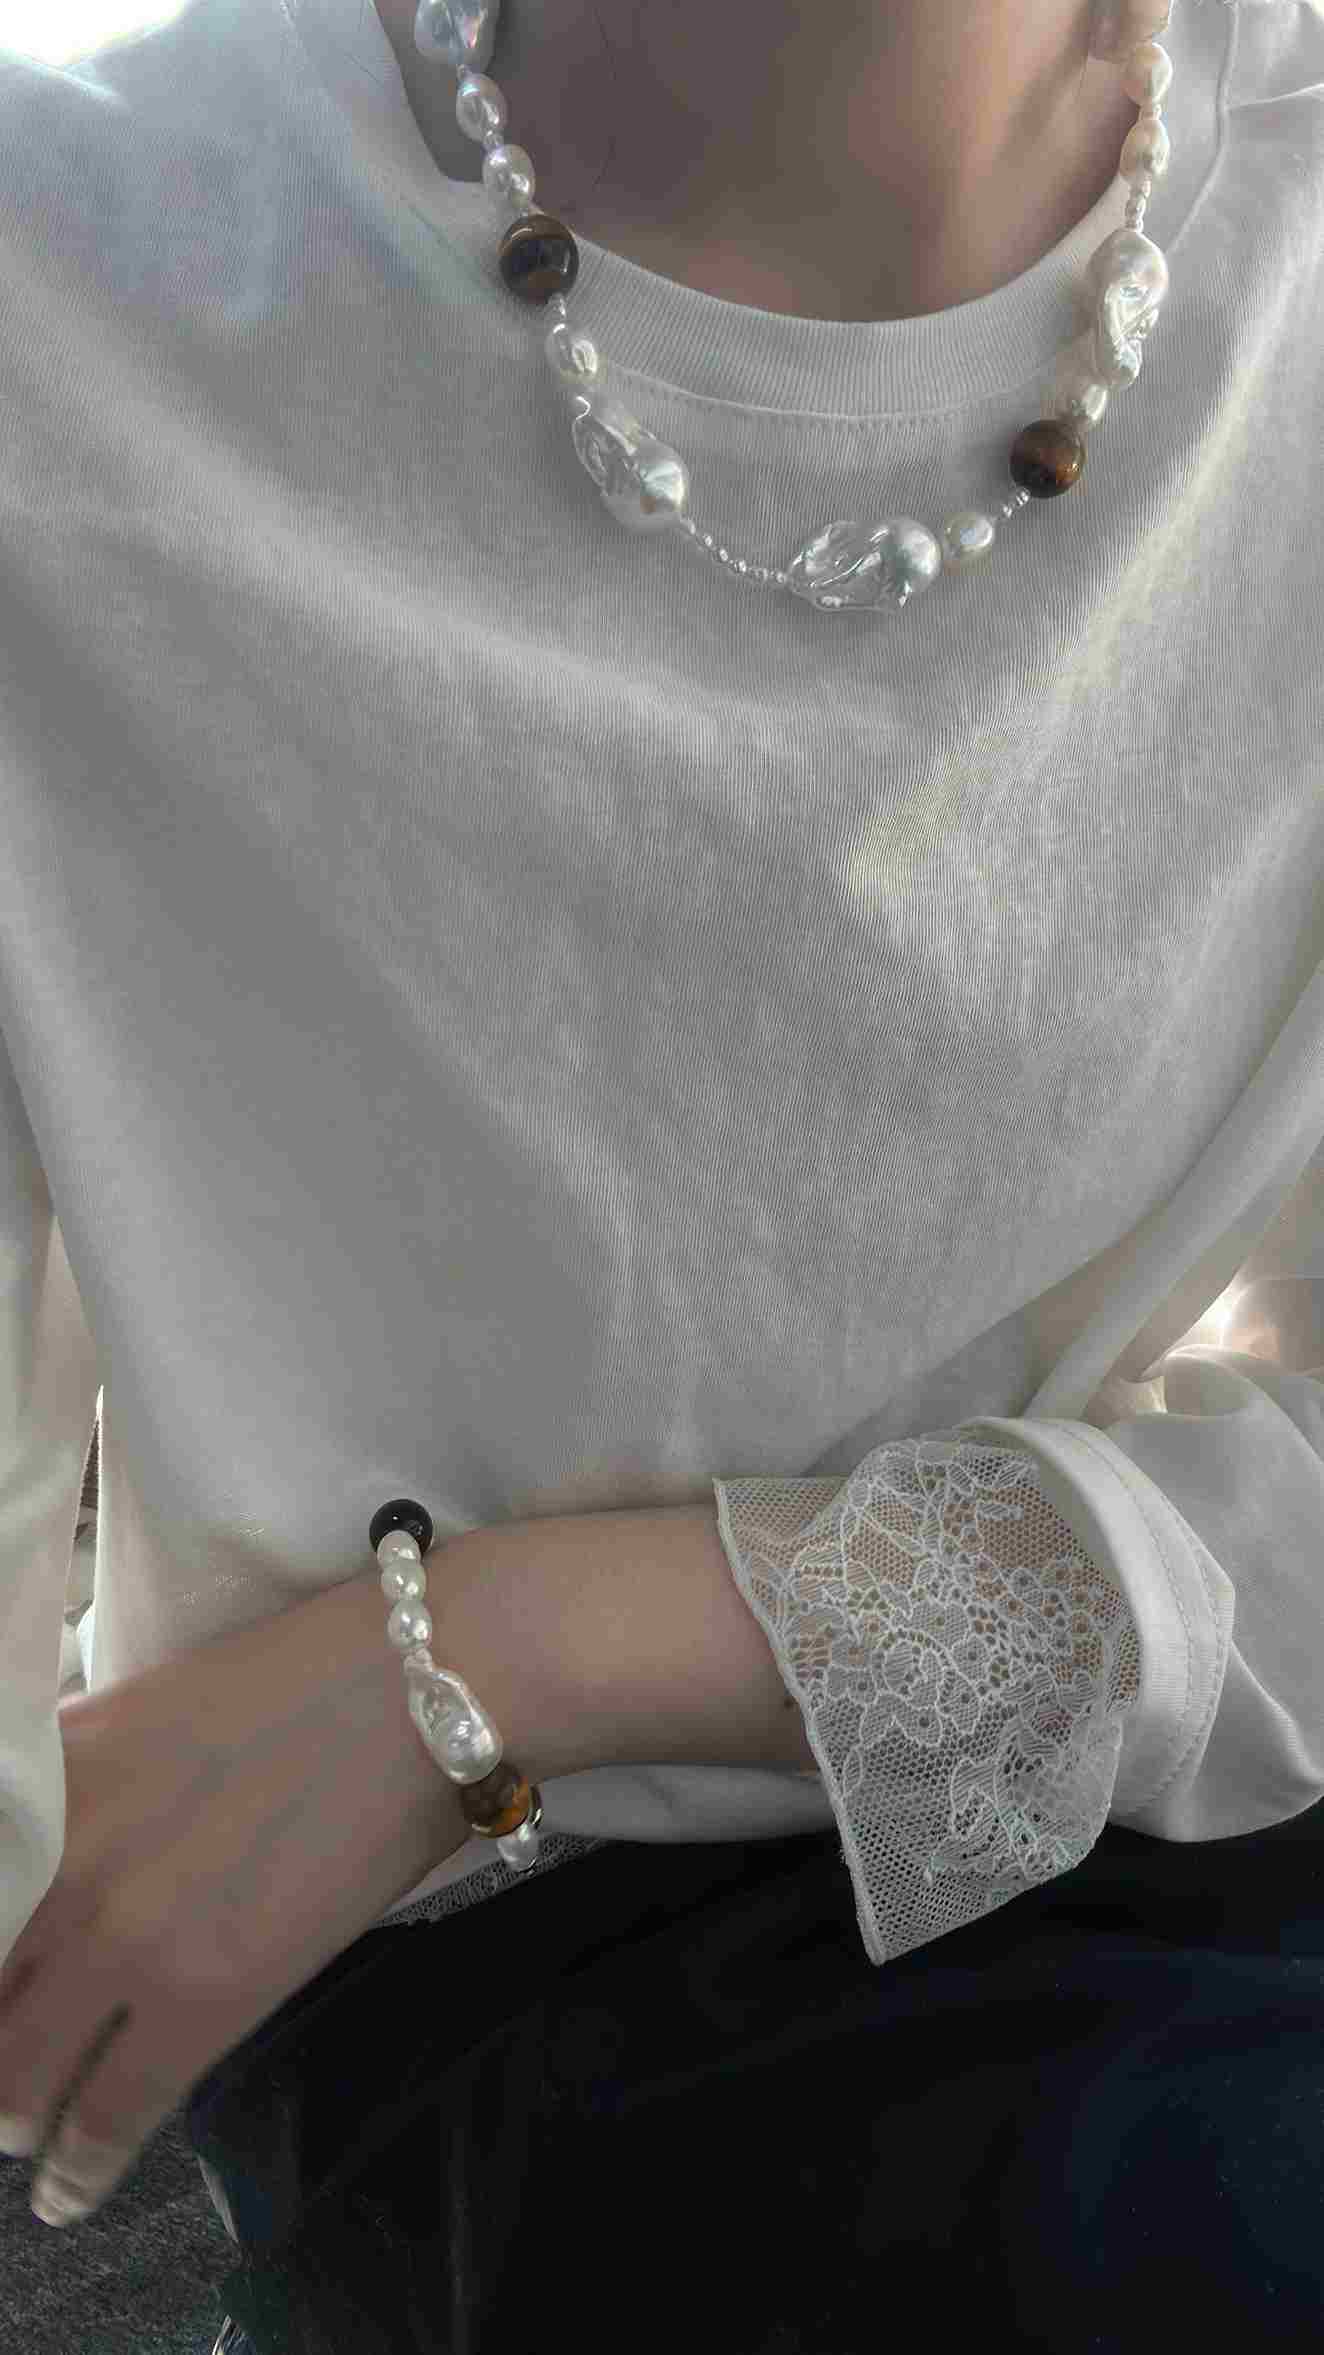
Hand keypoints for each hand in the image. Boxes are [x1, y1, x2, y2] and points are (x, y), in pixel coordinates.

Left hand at [0, 1570, 469, 2226]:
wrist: (420, 1694)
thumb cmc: (299, 1684)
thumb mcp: (140, 1713)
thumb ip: (68, 1790)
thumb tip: (33, 1858)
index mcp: (43, 1784)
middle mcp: (62, 1864)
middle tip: (7, 2060)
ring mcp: (129, 1936)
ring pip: (15, 2081)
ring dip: (16, 2113)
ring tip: (28, 2124)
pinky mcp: (206, 1996)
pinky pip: (107, 2116)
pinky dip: (76, 2170)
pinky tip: (66, 2190)